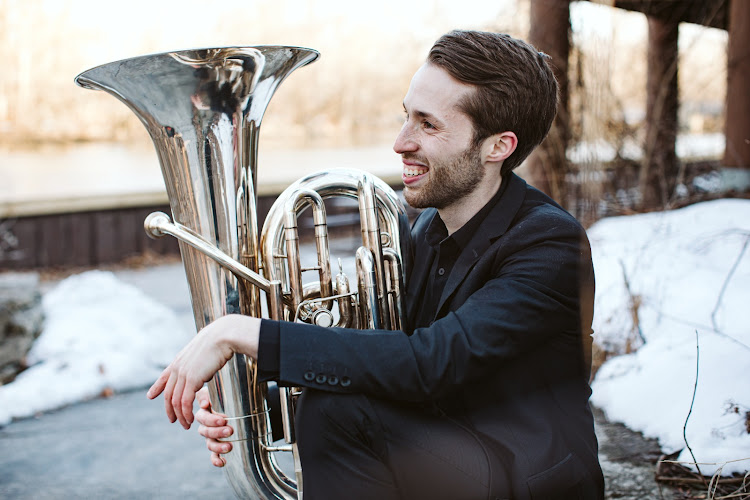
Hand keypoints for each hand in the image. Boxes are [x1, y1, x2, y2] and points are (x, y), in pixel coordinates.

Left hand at [147, 314, 260, 428]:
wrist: (223, 336)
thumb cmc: (219, 340)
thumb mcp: (203, 350)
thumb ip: (198, 360)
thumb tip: (203, 365)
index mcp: (179, 360)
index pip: (164, 376)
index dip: (156, 387)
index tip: (150, 396)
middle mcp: (178, 368)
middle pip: (168, 394)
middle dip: (169, 409)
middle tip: (173, 420)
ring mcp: (183, 373)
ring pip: (175, 401)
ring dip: (180, 415)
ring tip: (186, 424)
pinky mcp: (192, 379)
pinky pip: (185, 401)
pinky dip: (186, 413)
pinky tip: (190, 418)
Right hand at [195, 387, 233, 466]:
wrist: (237, 403)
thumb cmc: (225, 396)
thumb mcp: (217, 391)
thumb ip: (208, 394)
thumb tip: (203, 404)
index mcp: (204, 412)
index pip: (203, 418)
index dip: (211, 420)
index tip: (223, 419)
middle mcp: (206, 426)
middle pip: (206, 432)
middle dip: (217, 433)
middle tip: (230, 430)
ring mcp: (211, 437)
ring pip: (210, 444)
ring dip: (218, 447)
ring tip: (229, 447)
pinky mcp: (217, 447)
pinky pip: (213, 456)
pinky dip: (216, 460)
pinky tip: (223, 462)